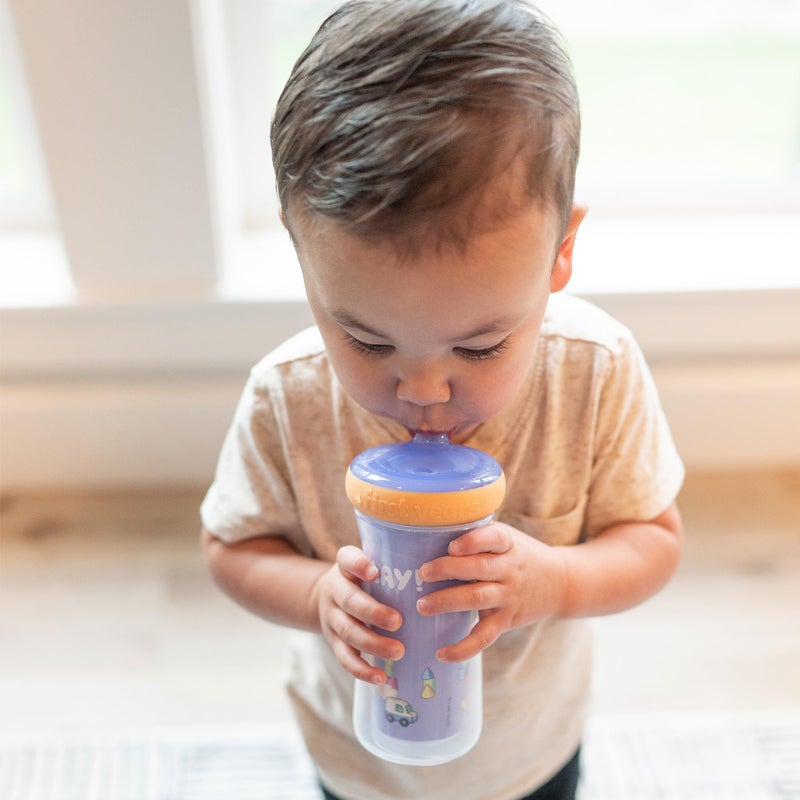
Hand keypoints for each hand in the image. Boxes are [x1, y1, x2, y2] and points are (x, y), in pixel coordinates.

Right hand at [312, 545, 404, 683]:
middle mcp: (335, 591)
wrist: (325, 598)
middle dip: (373, 612)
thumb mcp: (370, 563)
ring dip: (373, 643)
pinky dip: (362, 670)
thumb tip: (444, 564)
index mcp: (345, 567)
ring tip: (399, 651)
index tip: (375, 571)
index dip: (358, 565)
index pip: (347, 559)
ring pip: (349, 632)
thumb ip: (394, 562)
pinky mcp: (334, 642)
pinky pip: (345, 658)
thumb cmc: (363, 579)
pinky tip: (381, 678)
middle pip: (349, 601)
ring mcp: (333, 618)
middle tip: (398, 621)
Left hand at [416, 522, 566, 662]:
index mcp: (508, 543)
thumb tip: (429, 533)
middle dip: (449, 570)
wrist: (560, 583)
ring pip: (478, 599)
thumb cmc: (519, 555)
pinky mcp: (506, 621)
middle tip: (423, 573)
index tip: (452, 546)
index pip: (495, 538)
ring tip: (422, 606)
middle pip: (480, 568)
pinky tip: (441, 653)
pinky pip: (484, 637)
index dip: (473, 541)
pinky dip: (463, 648)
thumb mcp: (507, 538)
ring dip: (448, 602)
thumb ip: (478, 536)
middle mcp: (510, 569)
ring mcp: (508, 596)